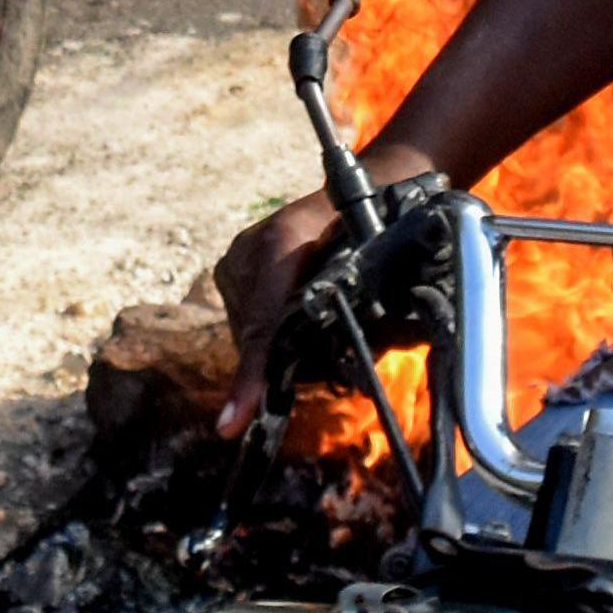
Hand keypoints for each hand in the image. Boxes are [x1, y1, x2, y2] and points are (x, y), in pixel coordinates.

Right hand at [206, 181, 364, 440]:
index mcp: (284, 242)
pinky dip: (273, 329)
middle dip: (286, 361)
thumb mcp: (381, 268)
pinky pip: (249, 318)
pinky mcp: (232, 268)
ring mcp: (236, 257)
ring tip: (317, 329)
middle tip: (330, 362)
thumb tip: (362, 371)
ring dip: (280, 345)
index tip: (231, 422)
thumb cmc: (380, 228)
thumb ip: (369, 318)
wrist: (370, 189)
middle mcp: (249, 250)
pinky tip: (298, 320)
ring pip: (251, 333)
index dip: (252, 376)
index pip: (264, 324)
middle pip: (258, 337)